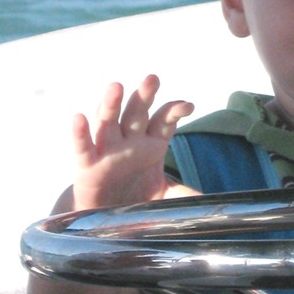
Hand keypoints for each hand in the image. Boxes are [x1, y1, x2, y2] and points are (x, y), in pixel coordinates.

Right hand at [72, 75, 193, 211]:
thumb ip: (185, 196)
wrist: (105, 215)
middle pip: (137, 113)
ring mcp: (107, 150)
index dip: (174, 110)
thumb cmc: (135, 196)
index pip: (163, 120)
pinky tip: (79, 117)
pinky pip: (82, 146)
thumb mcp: (163, 195)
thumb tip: (214, 206)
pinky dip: (79, 133)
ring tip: (116, 86)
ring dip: (111, 104)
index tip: (188, 106)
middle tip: (153, 78)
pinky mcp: (86, 164)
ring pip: (108, 122)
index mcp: (151, 143)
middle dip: (144, 95)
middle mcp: (129, 141)